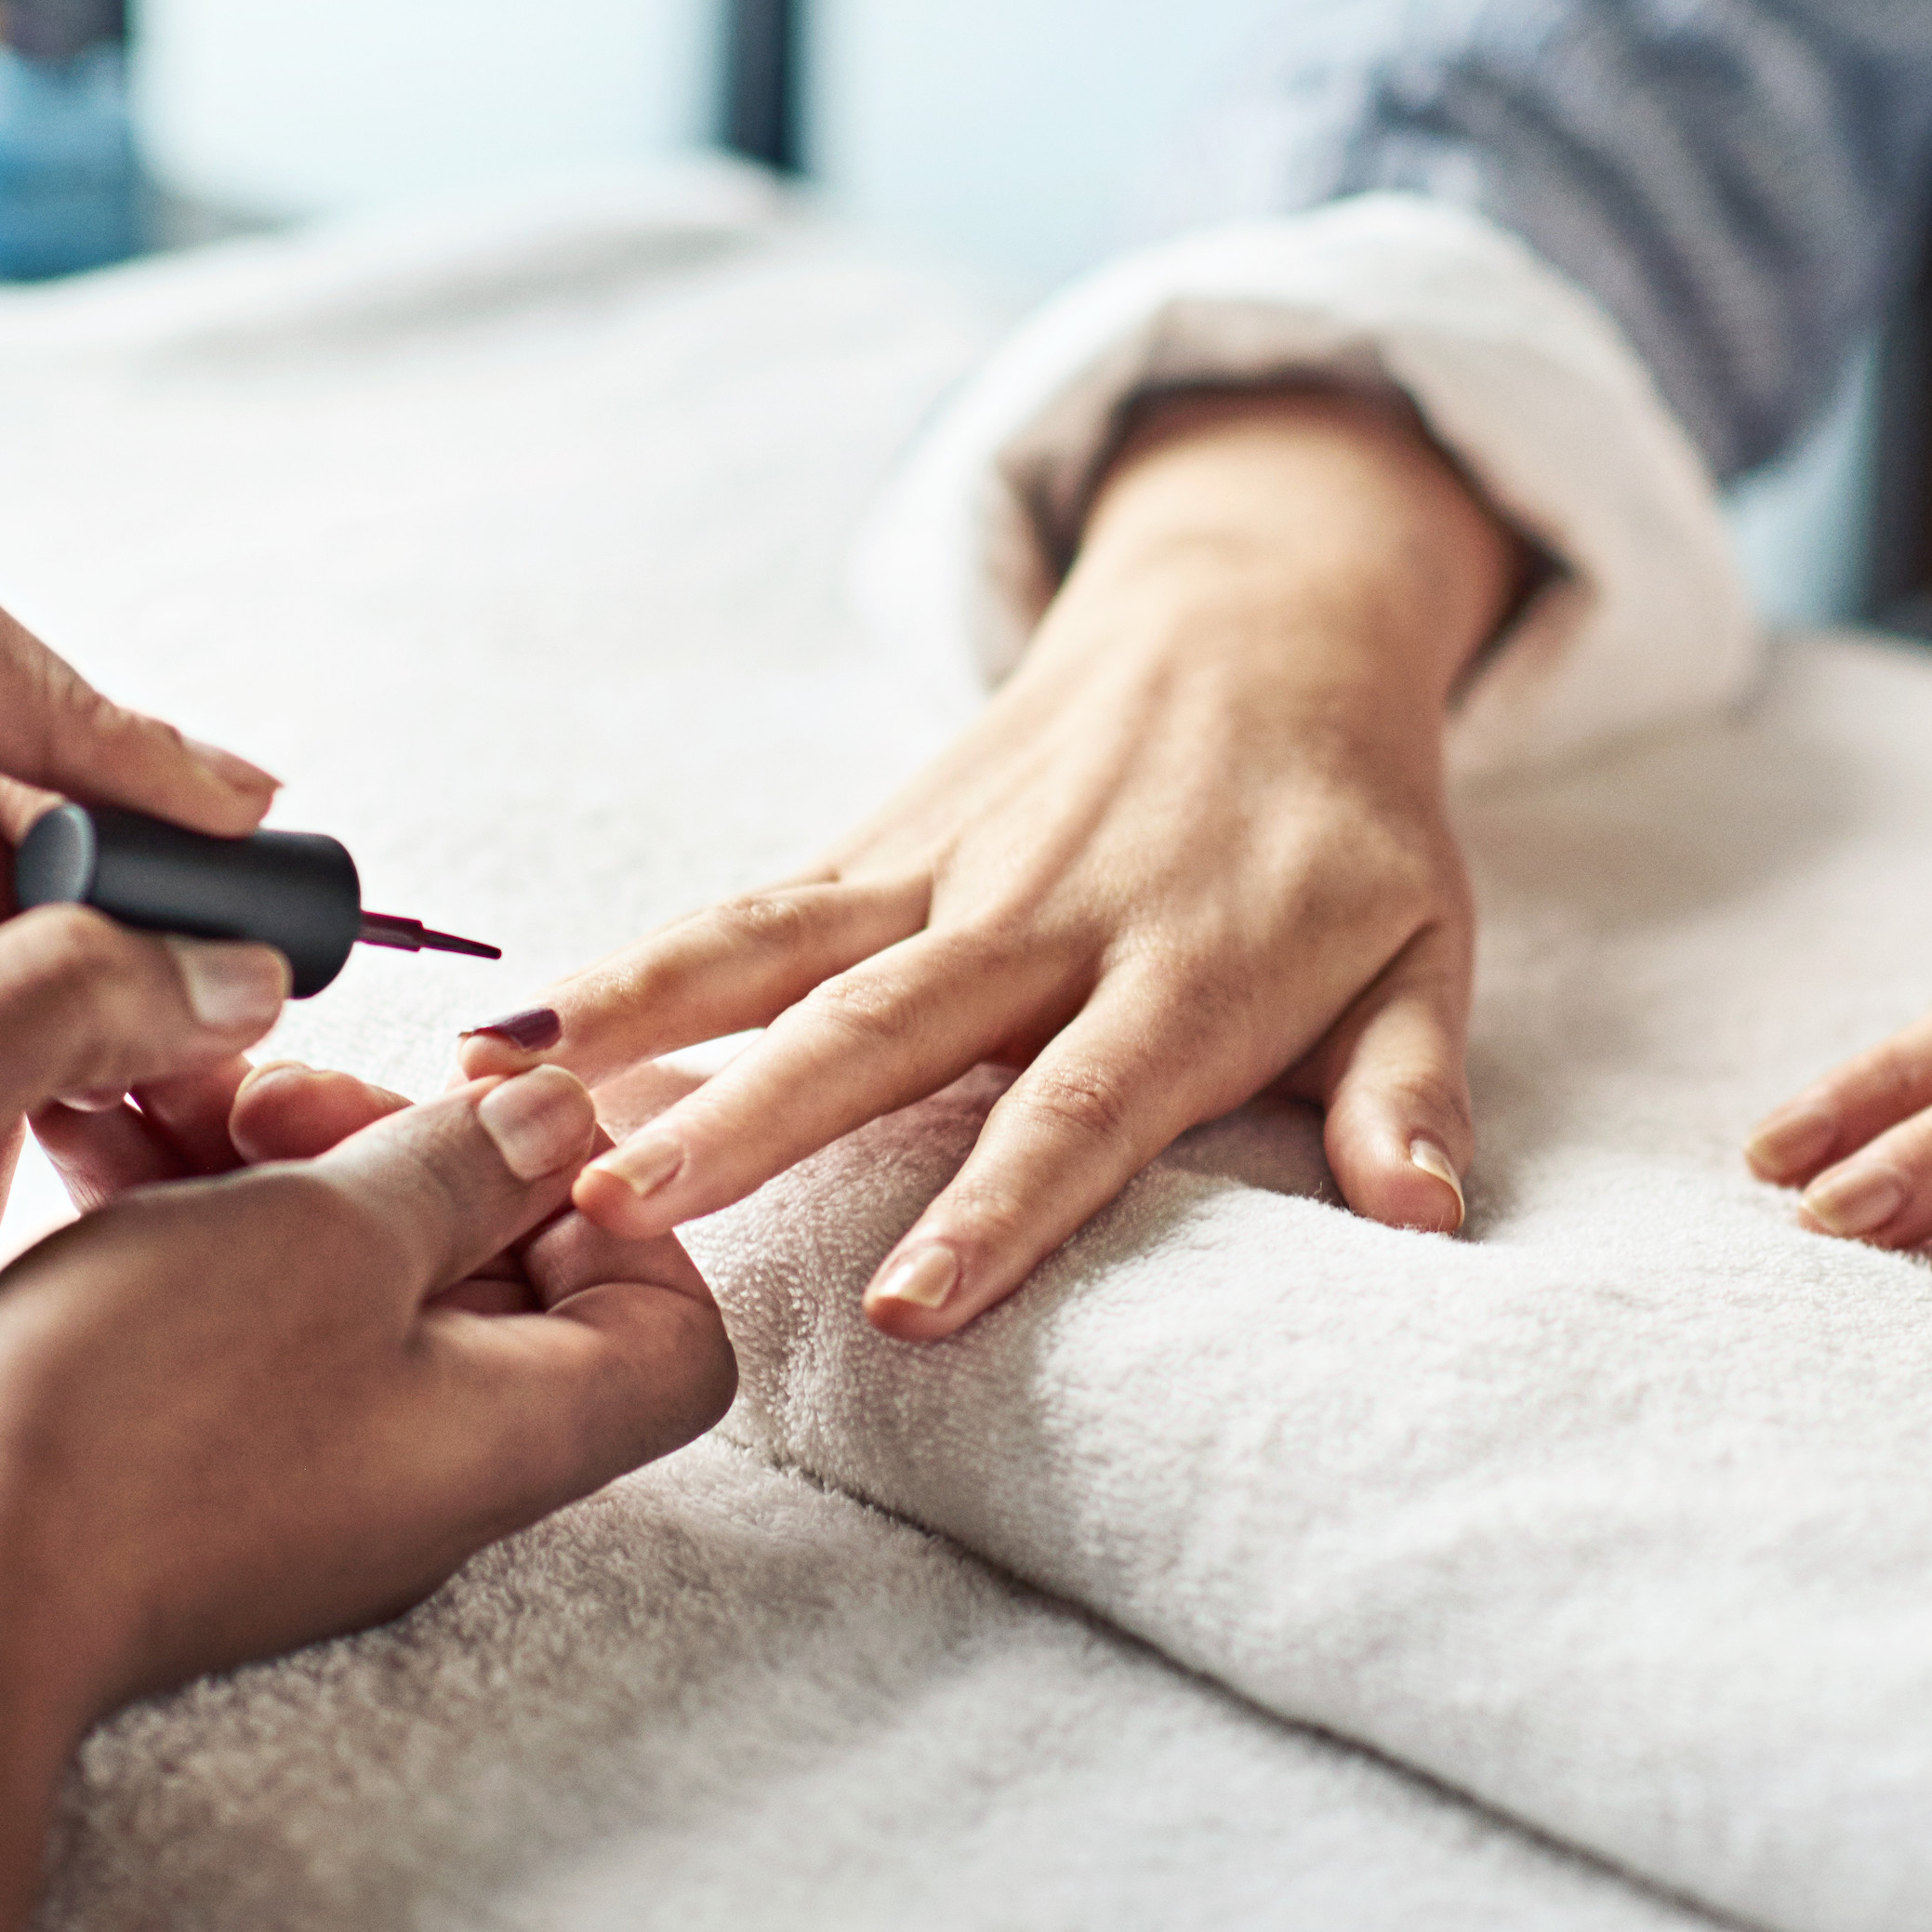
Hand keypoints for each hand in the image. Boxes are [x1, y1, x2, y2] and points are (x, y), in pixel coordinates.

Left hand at [0, 567, 298, 1741]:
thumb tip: (227, 955)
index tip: (207, 826)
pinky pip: (80, 986)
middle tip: (259, 943)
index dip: (87, 709)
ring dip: (168, 938)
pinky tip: (180, 1109)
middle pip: (26, 750)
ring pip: (71, 872)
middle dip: (155, 831)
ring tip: (230, 1039)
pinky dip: (154, 1026)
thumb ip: (39, 1003)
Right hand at [0, 1062, 728, 1931]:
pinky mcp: (190, 1465)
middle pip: (499, 1279)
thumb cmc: (138, 1415)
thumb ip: (456, 1166)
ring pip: (347, 1278)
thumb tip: (557, 1121)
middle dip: (407, 1146)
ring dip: (279, 1163)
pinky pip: (237, 1311)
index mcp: (515, 1431)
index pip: (671, 1333)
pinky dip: (196, 1213)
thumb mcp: (324, 1237)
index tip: (503, 1127)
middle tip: (290, 1092)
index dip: (620, 1211)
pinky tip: (108, 1134)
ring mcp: (307, 1473)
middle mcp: (430, 1468)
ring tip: (175, 1094)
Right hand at [466, 388, 1524, 1337]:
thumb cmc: (1344, 831)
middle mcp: (1047, 915)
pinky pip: (743, 913)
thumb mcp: (1423, 954)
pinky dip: (626, 967)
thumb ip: (1408, 1095)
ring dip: (639, 1025)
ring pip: (775, 953)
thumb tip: (1425, 1225)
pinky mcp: (878, 840)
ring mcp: (945, 867)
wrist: (1260, 622)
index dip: (997, 1209)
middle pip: (885, 1035)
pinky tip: (507, 1037)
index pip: (1081, 1107)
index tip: (910, 1308)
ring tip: (506, 1098)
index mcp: (1185, 968)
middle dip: (753, 1126)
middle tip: (626, 1214)